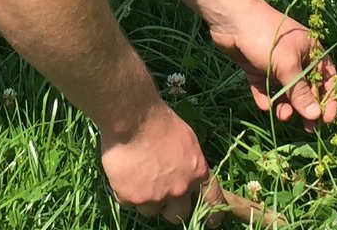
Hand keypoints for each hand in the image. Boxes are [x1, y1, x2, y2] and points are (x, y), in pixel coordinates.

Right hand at [100, 103, 228, 224]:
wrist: (132, 118)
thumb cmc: (159, 121)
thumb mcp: (186, 140)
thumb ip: (189, 164)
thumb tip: (185, 174)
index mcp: (197, 173)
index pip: (213, 201)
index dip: (213, 215)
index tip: (212, 222)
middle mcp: (179, 189)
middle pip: (177, 215)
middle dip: (168, 208)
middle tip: (158, 192)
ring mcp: (156, 196)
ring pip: (150, 210)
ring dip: (144, 197)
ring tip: (136, 174)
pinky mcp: (132, 198)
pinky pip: (127, 201)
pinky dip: (124, 190)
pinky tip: (123, 171)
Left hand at [211, 0, 336, 129]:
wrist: (232, 20)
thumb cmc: (267, 38)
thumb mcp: (287, 66)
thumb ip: (301, 92)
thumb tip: (316, 116)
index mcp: (312, 52)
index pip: (328, 80)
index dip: (330, 101)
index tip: (327, 121)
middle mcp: (297, 59)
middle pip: (308, 89)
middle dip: (307, 108)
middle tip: (308, 130)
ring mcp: (276, 64)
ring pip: (286, 91)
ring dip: (286, 105)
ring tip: (282, 116)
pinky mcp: (258, 68)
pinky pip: (265, 87)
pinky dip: (265, 97)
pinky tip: (264, 105)